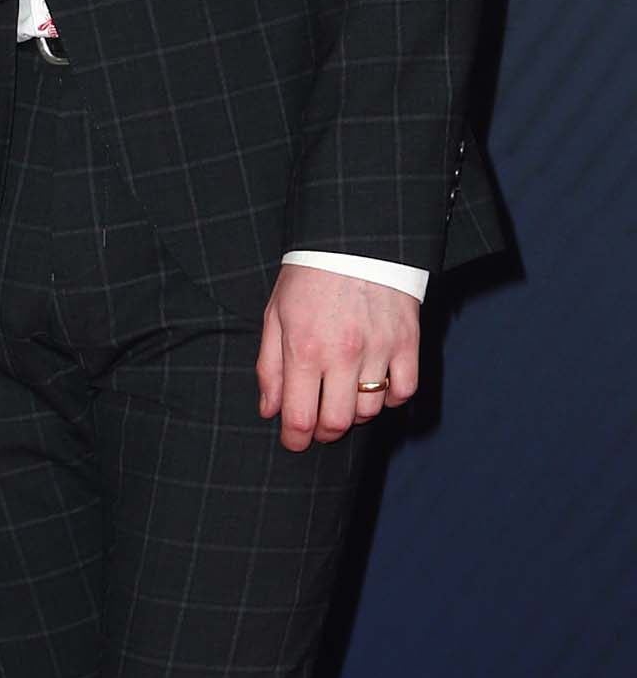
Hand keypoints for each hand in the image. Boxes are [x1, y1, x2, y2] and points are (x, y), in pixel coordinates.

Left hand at [256, 265, 420, 452]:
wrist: (354, 237)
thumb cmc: (309, 276)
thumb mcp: (275, 315)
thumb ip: (269, 367)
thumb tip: (269, 409)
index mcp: (304, 349)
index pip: (300, 418)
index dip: (295, 439)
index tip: (294, 440)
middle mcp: (343, 354)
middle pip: (337, 423)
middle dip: (323, 432)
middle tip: (317, 424)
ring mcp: (379, 349)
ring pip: (370, 411)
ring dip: (354, 414)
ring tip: (343, 398)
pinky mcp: (407, 341)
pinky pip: (403, 391)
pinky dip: (389, 399)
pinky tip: (375, 387)